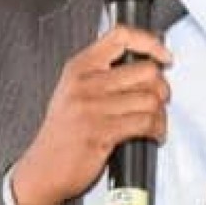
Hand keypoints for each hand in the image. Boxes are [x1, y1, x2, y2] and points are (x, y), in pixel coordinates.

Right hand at [11, 25, 171, 204]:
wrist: (42, 169)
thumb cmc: (61, 134)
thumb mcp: (73, 92)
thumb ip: (102, 74)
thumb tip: (145, 64)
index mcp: (78, 67)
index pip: (120, 35)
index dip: (149, 42)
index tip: (163, 56)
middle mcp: (85, 83)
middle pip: (145, 70)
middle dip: (161, 87)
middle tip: (160, 99)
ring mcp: (92, 108)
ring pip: (150, 98)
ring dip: (161, 113)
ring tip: (155, 120)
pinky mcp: (102, 132)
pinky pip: (145, 122)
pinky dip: (157, 129)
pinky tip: (153, 133)